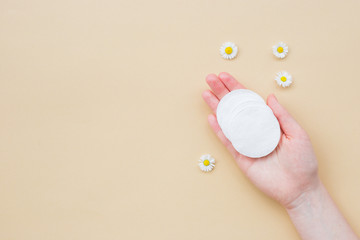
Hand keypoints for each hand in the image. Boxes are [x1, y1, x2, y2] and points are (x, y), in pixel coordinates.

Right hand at [202, 72, 318, 208]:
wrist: (299, 188)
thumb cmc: (302, 161)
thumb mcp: (297, 134)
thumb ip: (282, 116)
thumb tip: (269, 97)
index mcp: (268, 122)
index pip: (249, 101)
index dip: (237, 88)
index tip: (225, 76)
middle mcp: (254, 129)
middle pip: (235, 107)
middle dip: (222, 93)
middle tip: (209, 79)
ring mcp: (246, 142)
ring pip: (228, 121)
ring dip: (216, 107)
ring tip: (205, 94)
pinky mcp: (240, 156)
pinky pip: (227, 141)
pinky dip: (219, 130)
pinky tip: (212, 117)